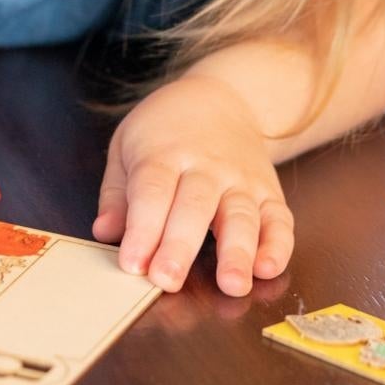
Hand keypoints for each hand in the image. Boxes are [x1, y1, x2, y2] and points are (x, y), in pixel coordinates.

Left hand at [92, 74, 294, 296]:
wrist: (221, 99)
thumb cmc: (165, 131)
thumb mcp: (127, 146)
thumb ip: (117, 193)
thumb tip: (105, 232)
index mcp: (164, 153)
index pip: (152, 192)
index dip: (142, 229)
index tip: (132, 263)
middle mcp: (207, 167)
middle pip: (194, 208)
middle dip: (180, 247)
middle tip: (167, 280)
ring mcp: (242, 179)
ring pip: (241, 216)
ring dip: (237, 252)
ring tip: (232, 285)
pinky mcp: (270, 192)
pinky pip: (279, 219)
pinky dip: (278, 245)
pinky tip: (268, 269)